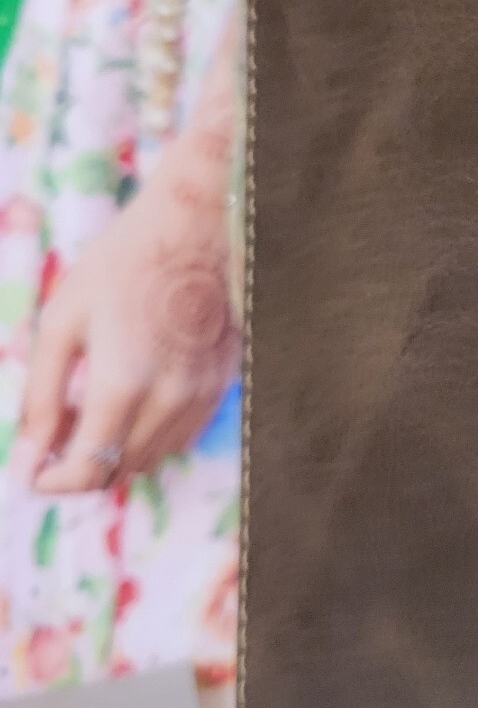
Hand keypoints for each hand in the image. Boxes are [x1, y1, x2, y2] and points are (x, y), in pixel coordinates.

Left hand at [15, 125, 238, 493]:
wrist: (194, 227)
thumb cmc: (119, 266)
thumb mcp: (61, 324)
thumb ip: (41, 399)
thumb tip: (27, 460)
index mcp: (123, 386)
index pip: (85, 473)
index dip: (50, 481)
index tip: (31, 468)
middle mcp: (170, 399)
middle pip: (116, 471)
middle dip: (77, 463)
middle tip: (56, 428)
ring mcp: (202, 393)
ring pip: (150, 457)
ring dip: (114, 450)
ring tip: (92, 408)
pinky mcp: (221, 382)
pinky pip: (180, 435)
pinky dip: (148, 433)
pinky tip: (131, 397)